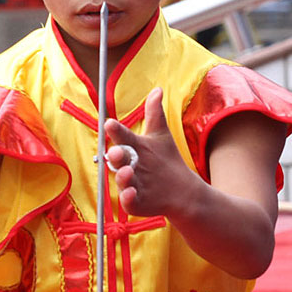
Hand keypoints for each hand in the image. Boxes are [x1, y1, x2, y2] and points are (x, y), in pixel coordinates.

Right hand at [104, 87, 194, 218]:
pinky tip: (132, 192)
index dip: (115, 131)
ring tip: (128, 171)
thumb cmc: (166, 160)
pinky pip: (128, 201)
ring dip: (122, 176)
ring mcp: (129, 184)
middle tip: (116, 151)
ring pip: (121, 180)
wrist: (181, 189)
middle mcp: (126, 165)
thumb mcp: (160, 135)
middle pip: (116, 159)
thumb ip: (154, 113)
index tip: (110, 123)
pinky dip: (128, 197)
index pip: (121, 137)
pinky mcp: (135, 202)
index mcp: (131, 148)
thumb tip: (157, 89)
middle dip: (115, 155)